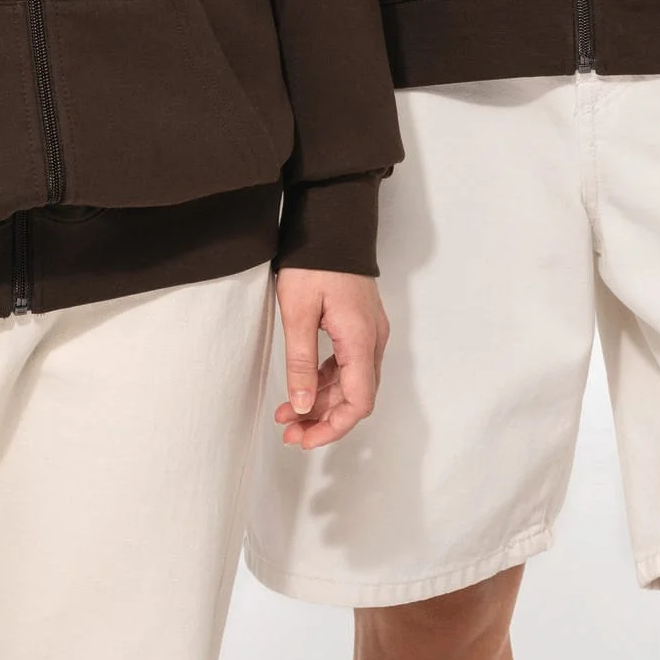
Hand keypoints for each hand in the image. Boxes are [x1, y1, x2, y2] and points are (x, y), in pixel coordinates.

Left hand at [272, 268, 387, 449]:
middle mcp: (372, 340)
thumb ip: (301, 363)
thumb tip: (301, 406)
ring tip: (286, 414)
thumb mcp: (297, 312)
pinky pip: (348, 364)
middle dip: (323, 420)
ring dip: (322, 402)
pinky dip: (326, 381)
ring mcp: (369, 332)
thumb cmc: (313, 261)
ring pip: (351, 383)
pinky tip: (302, 387)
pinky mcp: (360, 324)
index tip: (304, 438)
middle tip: (289, 433)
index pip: (358, 402)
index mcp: (360, 339)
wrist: (331, 222)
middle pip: (355, 397)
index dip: (333, 427)